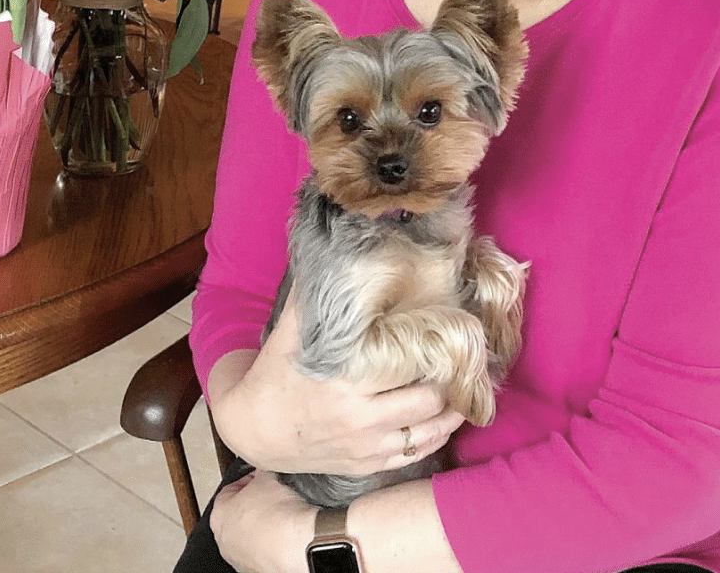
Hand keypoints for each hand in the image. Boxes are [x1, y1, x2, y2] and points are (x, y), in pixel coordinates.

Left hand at [210, 470, 314, 572]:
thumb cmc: (278, 514)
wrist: (298, 545)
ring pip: (248, 536)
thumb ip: (260, 470)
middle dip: (252, 504)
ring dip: (261, 526)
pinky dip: (270, 543)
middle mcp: (224, 542)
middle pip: (236, 515)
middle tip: (270, 495)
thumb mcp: (267, 476)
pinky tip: (284, 534)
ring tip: (280, 516)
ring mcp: (240, 560)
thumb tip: (263, 466)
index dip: (247, 481)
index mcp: (219, 515)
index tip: (259, 478)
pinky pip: (261, 552)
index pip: (229, 490)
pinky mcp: (257, 571)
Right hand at [212, 296, 465, 475]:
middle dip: (451, 379)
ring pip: (430, 432)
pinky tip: (447, 418)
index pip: (410, 365)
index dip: (436, 348)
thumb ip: (314, 295)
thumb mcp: (291, 331)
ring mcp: (367, 446)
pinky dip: (437, 436)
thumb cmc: (275, 374)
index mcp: (347, 380)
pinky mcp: (367, 465)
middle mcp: (361, 418)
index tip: (452, 330)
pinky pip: (416, 455)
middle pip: (429, 400)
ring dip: (452, 410)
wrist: (254, 429)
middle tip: (464, 358)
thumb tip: (336, 254)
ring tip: (466, 386)